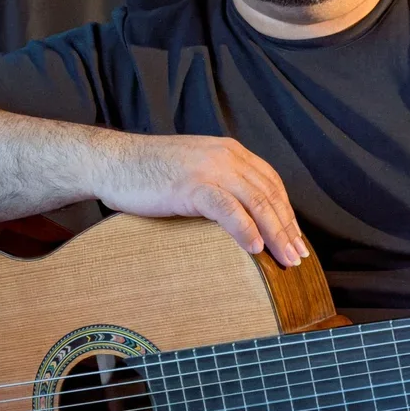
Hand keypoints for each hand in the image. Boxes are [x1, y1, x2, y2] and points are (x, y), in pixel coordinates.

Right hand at [97, 134, 307, 266]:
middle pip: (269, 195)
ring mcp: (209, 169)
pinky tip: (255, 248)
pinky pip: (227, 209)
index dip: (287, 213)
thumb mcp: (195, 171)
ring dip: (275, 233)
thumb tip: (243, 218)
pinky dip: (245, 229)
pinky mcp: (191, 186)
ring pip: (256, 202)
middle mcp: (226, 156)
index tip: (296, 238)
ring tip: (285, 258)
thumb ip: (220, 184)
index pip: (271, 183)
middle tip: (298, 256)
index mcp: (230, 152)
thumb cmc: (148, 173)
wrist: (111, 161)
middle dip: (288, 228)